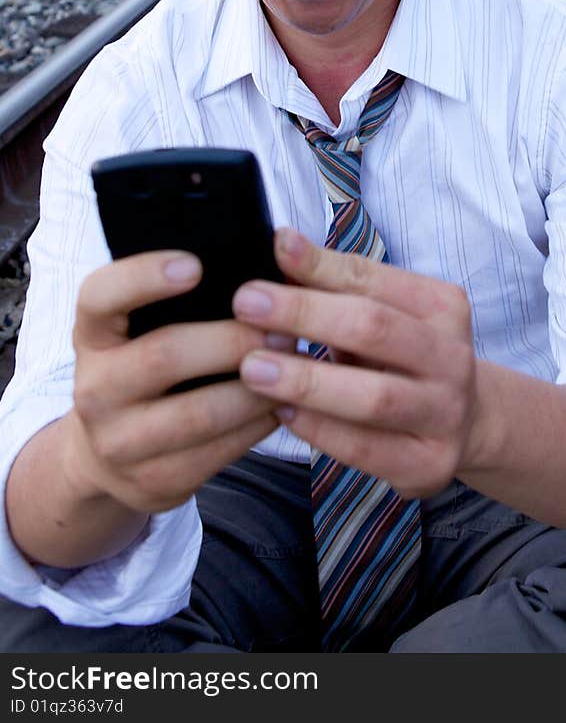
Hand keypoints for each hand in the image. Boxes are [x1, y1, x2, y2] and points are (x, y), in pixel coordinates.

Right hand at [66, 250, 283, 513]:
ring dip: (256, 388)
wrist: (105, 456)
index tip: (194, 265)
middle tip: (281, 326)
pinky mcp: (152, 482)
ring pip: (198, 413)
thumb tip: (262, 261)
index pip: (101, 296)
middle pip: (164, 355)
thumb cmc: (143, 369)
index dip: (143, 276)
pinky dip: (257, 425)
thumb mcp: (139, 329)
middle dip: (231, 339)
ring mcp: (118, 442)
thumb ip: (179, 300)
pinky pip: (216, 453)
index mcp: (93, 335)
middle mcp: (94, 388)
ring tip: (294, 364)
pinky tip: (282, 404)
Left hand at [234, 228, 478, 499]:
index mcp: (442, 307)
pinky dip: (319, 429)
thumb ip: (335, 283)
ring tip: (253, 368)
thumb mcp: (381, 312)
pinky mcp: (428, 465)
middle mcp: (452, 358)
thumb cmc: (404, 357)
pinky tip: (282, 412)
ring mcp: (445, 415)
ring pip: (373, 397)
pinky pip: (365, 448)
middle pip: (375, 329)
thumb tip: (282, 244)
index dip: (321, 265)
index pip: (374, 279)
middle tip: (247, 306)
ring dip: (307, 381)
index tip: (273, 250)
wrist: (467, 424)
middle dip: (306, 314)